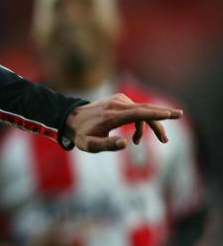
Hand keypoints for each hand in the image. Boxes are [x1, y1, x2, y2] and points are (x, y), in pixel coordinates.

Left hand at [63, 93, 181, 152]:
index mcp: (112, 116)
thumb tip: (126, 144)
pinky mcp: (119, 100)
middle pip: (146, 110)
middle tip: (175, 125)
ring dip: (148, 127)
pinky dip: (140, 122)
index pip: (140, 113)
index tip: (174, 114)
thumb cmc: (81, 134)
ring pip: (142, 111)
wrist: (71, 118)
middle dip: (163, 117)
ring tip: (139, 143)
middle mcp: (117, 105)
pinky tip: (135, 137)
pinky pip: (136, 110)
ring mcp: (118, 100)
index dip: (158, 114)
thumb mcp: (89, 145)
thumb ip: (107, 145)